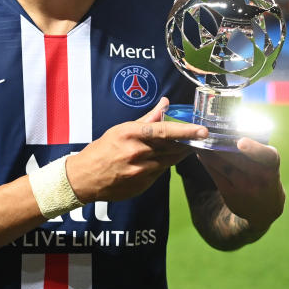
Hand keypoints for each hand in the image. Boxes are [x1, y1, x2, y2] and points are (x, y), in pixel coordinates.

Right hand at [65, 97, 207, 202]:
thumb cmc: (102, 150)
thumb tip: (165, 104)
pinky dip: (164, 164)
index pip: (164, 131)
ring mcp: (141, 172)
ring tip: (182, 146)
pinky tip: (157, 161)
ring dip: (178, 153)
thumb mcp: (121, 130)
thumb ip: (147, 118)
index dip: (186, 131)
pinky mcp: (144, 185)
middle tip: (198, 136)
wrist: (86, 179)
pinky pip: (161, 172)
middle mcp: (138, 153)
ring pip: (170, 160)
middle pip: (173, 147)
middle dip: (187, 142)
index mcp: (132, 135)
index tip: (203, 131)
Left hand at [196, 138, 284, 231]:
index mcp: (272, 167)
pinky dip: (207, 162)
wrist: (265, 209)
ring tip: (199, 139)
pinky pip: (215, 174)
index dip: (254, 149)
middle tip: (207, 130)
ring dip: (209, 151)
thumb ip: (256, 149)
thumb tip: (232, 128)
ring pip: (223, 166)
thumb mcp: (269, 164)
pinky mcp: (230, 194)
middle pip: (237, 159)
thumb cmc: (266, 177)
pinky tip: (200, 153)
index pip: (266, 157)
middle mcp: (259, 178)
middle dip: (220, 144)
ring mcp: (244, 187)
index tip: (241, 141)